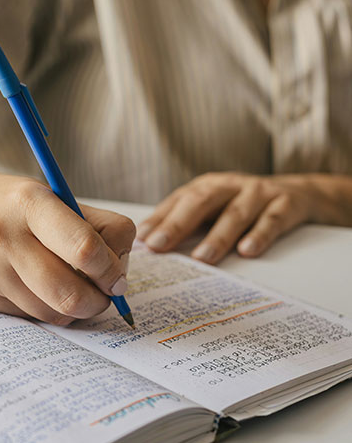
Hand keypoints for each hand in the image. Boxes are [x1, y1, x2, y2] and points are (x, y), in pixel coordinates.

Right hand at [0, 173, 135, 324]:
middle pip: (70, 294)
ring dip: (73, 309)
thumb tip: (120, 278)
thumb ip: (97, 228)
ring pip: (52, 313)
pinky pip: (30, 318)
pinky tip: (37, 287)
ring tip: (71, 287)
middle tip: (104, 295)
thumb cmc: (13, 205)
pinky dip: (45, 309)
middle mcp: (2, 235)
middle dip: (98, 302)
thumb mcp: (54, 197)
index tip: (117, 278)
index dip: (111, 271)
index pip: (84, 248)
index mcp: (30, 202)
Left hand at [136, 172, 317, 263]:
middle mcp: (230, 185)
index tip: (141, 240)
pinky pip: (272, 219)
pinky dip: (260, 234)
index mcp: (208, 186)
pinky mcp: (287, 203)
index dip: (159, 219)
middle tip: (159, 246)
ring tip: (201, 258)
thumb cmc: (245, 206)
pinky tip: (247, 251)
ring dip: (217, 236)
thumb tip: (149, 245)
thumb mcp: (214, 209)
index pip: (178, 200)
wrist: (301, 194)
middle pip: (201, 201)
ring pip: (235, 213)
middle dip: (177, 224)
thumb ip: (187, 223)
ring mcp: (259, 193)